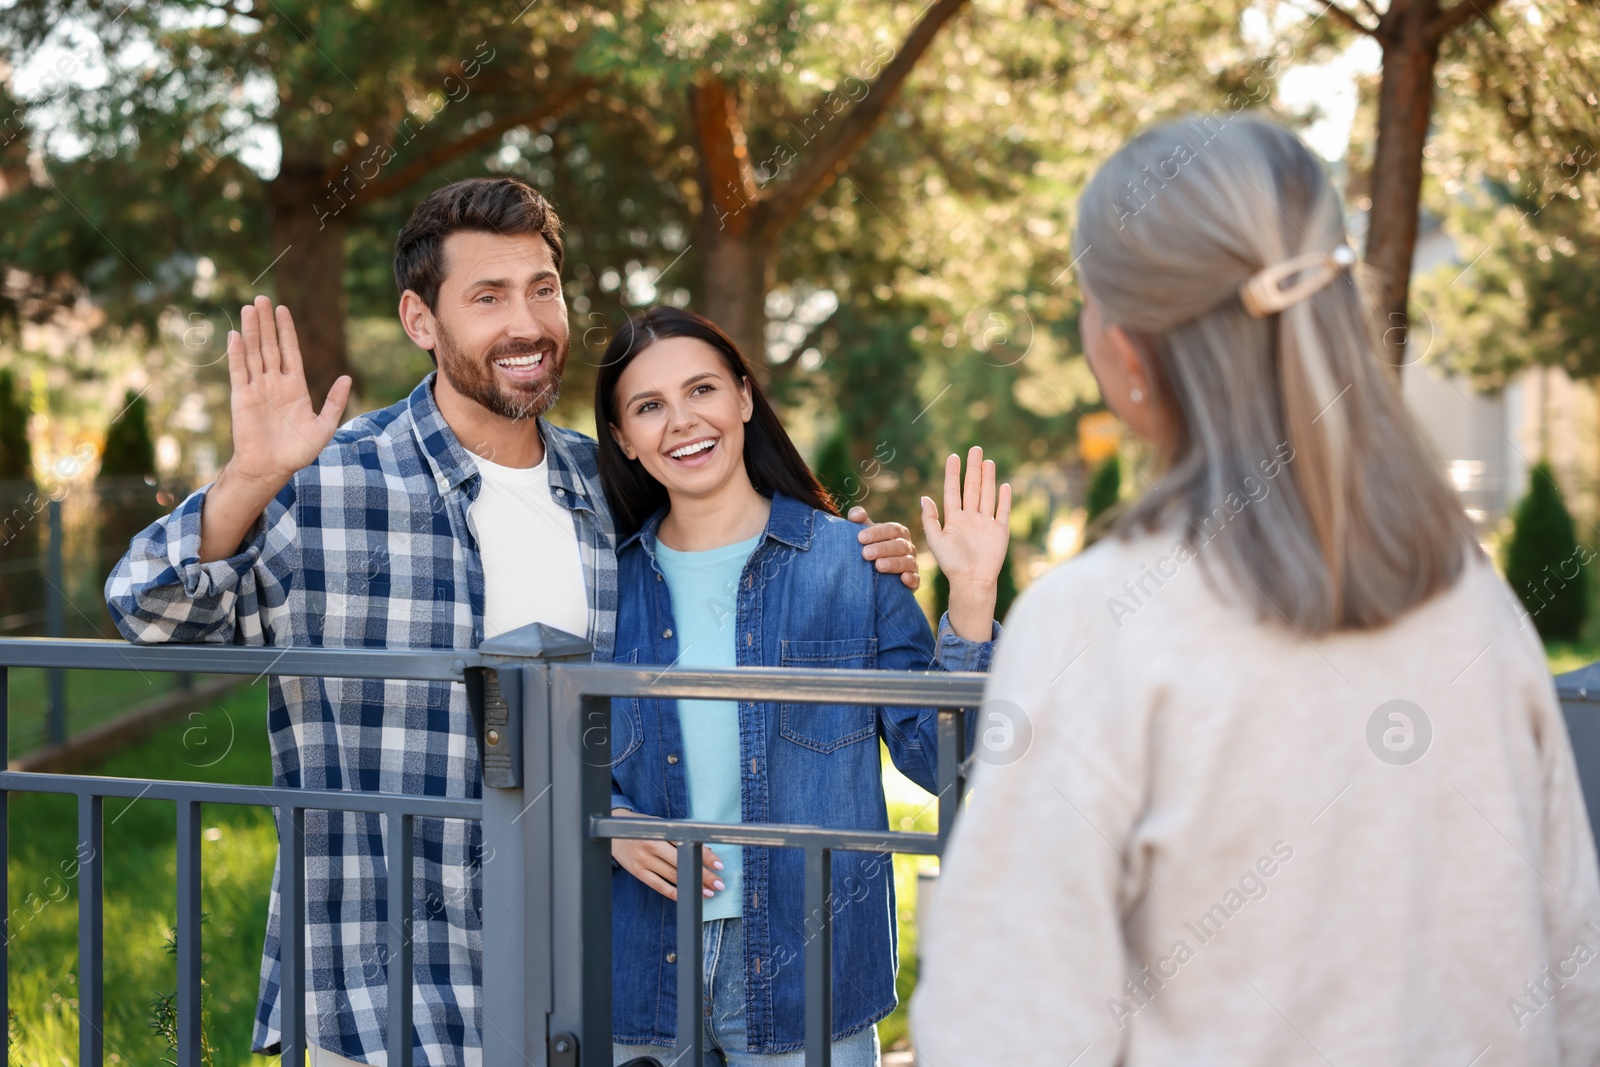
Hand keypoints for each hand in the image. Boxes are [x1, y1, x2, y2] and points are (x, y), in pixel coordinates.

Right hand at [224, 296, 350, 492]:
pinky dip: (237, 353)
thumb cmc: (298, 452)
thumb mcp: (324, 426)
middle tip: (262, 299)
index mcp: (294, 388)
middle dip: (267, 323)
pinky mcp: (242, 397)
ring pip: (254, 353)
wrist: (272, 468)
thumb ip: (334, 402)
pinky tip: (235, 335)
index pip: (290, 352)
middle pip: (269, 346)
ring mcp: (257, 389)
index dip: (286, 331)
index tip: (283, 310)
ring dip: (251, 331)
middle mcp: (275, 384)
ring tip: (249, 308)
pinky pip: (239, 371)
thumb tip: (347, 378)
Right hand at [610, 809, 724, 901]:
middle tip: (720, 884)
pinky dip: (674, 892)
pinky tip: (687, 895)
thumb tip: (703, 849)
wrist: (612, 830)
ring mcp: (644, 861)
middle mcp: (652, 846)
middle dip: (703, 875)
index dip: (704, 855)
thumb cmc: (642, 826)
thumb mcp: (660, 825)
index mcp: (660, 832)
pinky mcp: (638, 872)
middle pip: (682, 863)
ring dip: (692, 885)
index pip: (687, 845)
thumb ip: (679, 836)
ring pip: (673, 877)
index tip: (719, 864)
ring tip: (709, 892)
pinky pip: (658, 886)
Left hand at [848, 507, 919, 590]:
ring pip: (907, 562)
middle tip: (866, 553)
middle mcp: (907, 547)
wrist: (872, 574)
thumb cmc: (868, 547)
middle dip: (882, 549)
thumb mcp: (862, 532)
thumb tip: (858, 515)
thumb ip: (857, 519)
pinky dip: (911, 579)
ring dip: (893, 563)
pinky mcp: (913, 581)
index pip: (892, 529)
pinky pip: (916, 580)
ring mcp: (912, 564)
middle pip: (900, 545)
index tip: (860, 538)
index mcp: (898, 533)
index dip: (877, 532)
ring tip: (878, 566)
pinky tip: (903, 578)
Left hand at [921, 447, 1010, 639]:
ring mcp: (985, 523)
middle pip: (972, 488)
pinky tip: (1004, 485)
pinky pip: (1002, 511)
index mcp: (954, 519)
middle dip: (973, 468)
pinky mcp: (999, 531)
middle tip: (975, 449)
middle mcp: (970, 517)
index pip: (952, 491)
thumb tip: (924, 497)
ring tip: (988, 461)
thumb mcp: (936, 540)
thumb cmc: (951, 564)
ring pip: (987, 495)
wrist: (972, 581)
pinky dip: (1004, 498)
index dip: (952, 474)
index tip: (952, 457)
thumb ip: (930, 519)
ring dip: (988, 478)